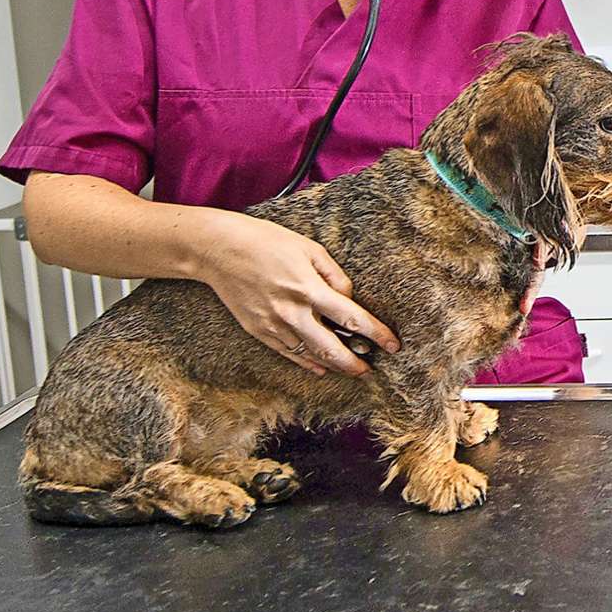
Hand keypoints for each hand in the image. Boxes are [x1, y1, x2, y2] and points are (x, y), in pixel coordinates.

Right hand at [195, 213, 398, 375]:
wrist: (218, 250)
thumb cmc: (266, 242)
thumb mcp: (309, 248)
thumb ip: (334, 275)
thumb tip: (349, 298)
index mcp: (309, 288)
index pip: (352, 317)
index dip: (376, 334)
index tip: (393, 344)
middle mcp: (292, 311)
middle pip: (332, 348)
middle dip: (355, 363)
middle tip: (370, 370)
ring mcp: (274, 325)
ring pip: (311, 355)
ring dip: (334, 365)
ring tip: (351, 369)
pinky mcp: (259, 331)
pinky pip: (288, 354)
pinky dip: (307, 363)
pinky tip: (321, 367)